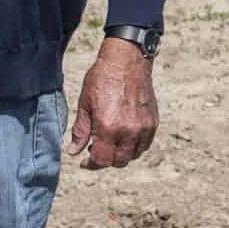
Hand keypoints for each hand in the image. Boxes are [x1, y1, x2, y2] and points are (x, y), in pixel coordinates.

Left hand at [68, 39, 158, 168]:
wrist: (126, 63)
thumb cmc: (101, 80)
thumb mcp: (84, 105)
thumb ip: (80, 131)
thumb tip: (74, 152)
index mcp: (109, 127)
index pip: (102, 160)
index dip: (92, 164)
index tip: (84, 161)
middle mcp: (129, 131)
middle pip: (119, 161)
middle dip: (105, 161)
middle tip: (94, 150)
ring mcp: (144, 128)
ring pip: (134, 155)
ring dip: (120, 155)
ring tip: (108, 143)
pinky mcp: (153, 123)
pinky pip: (145, 145)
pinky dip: (134, 147)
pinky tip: (122, 137)